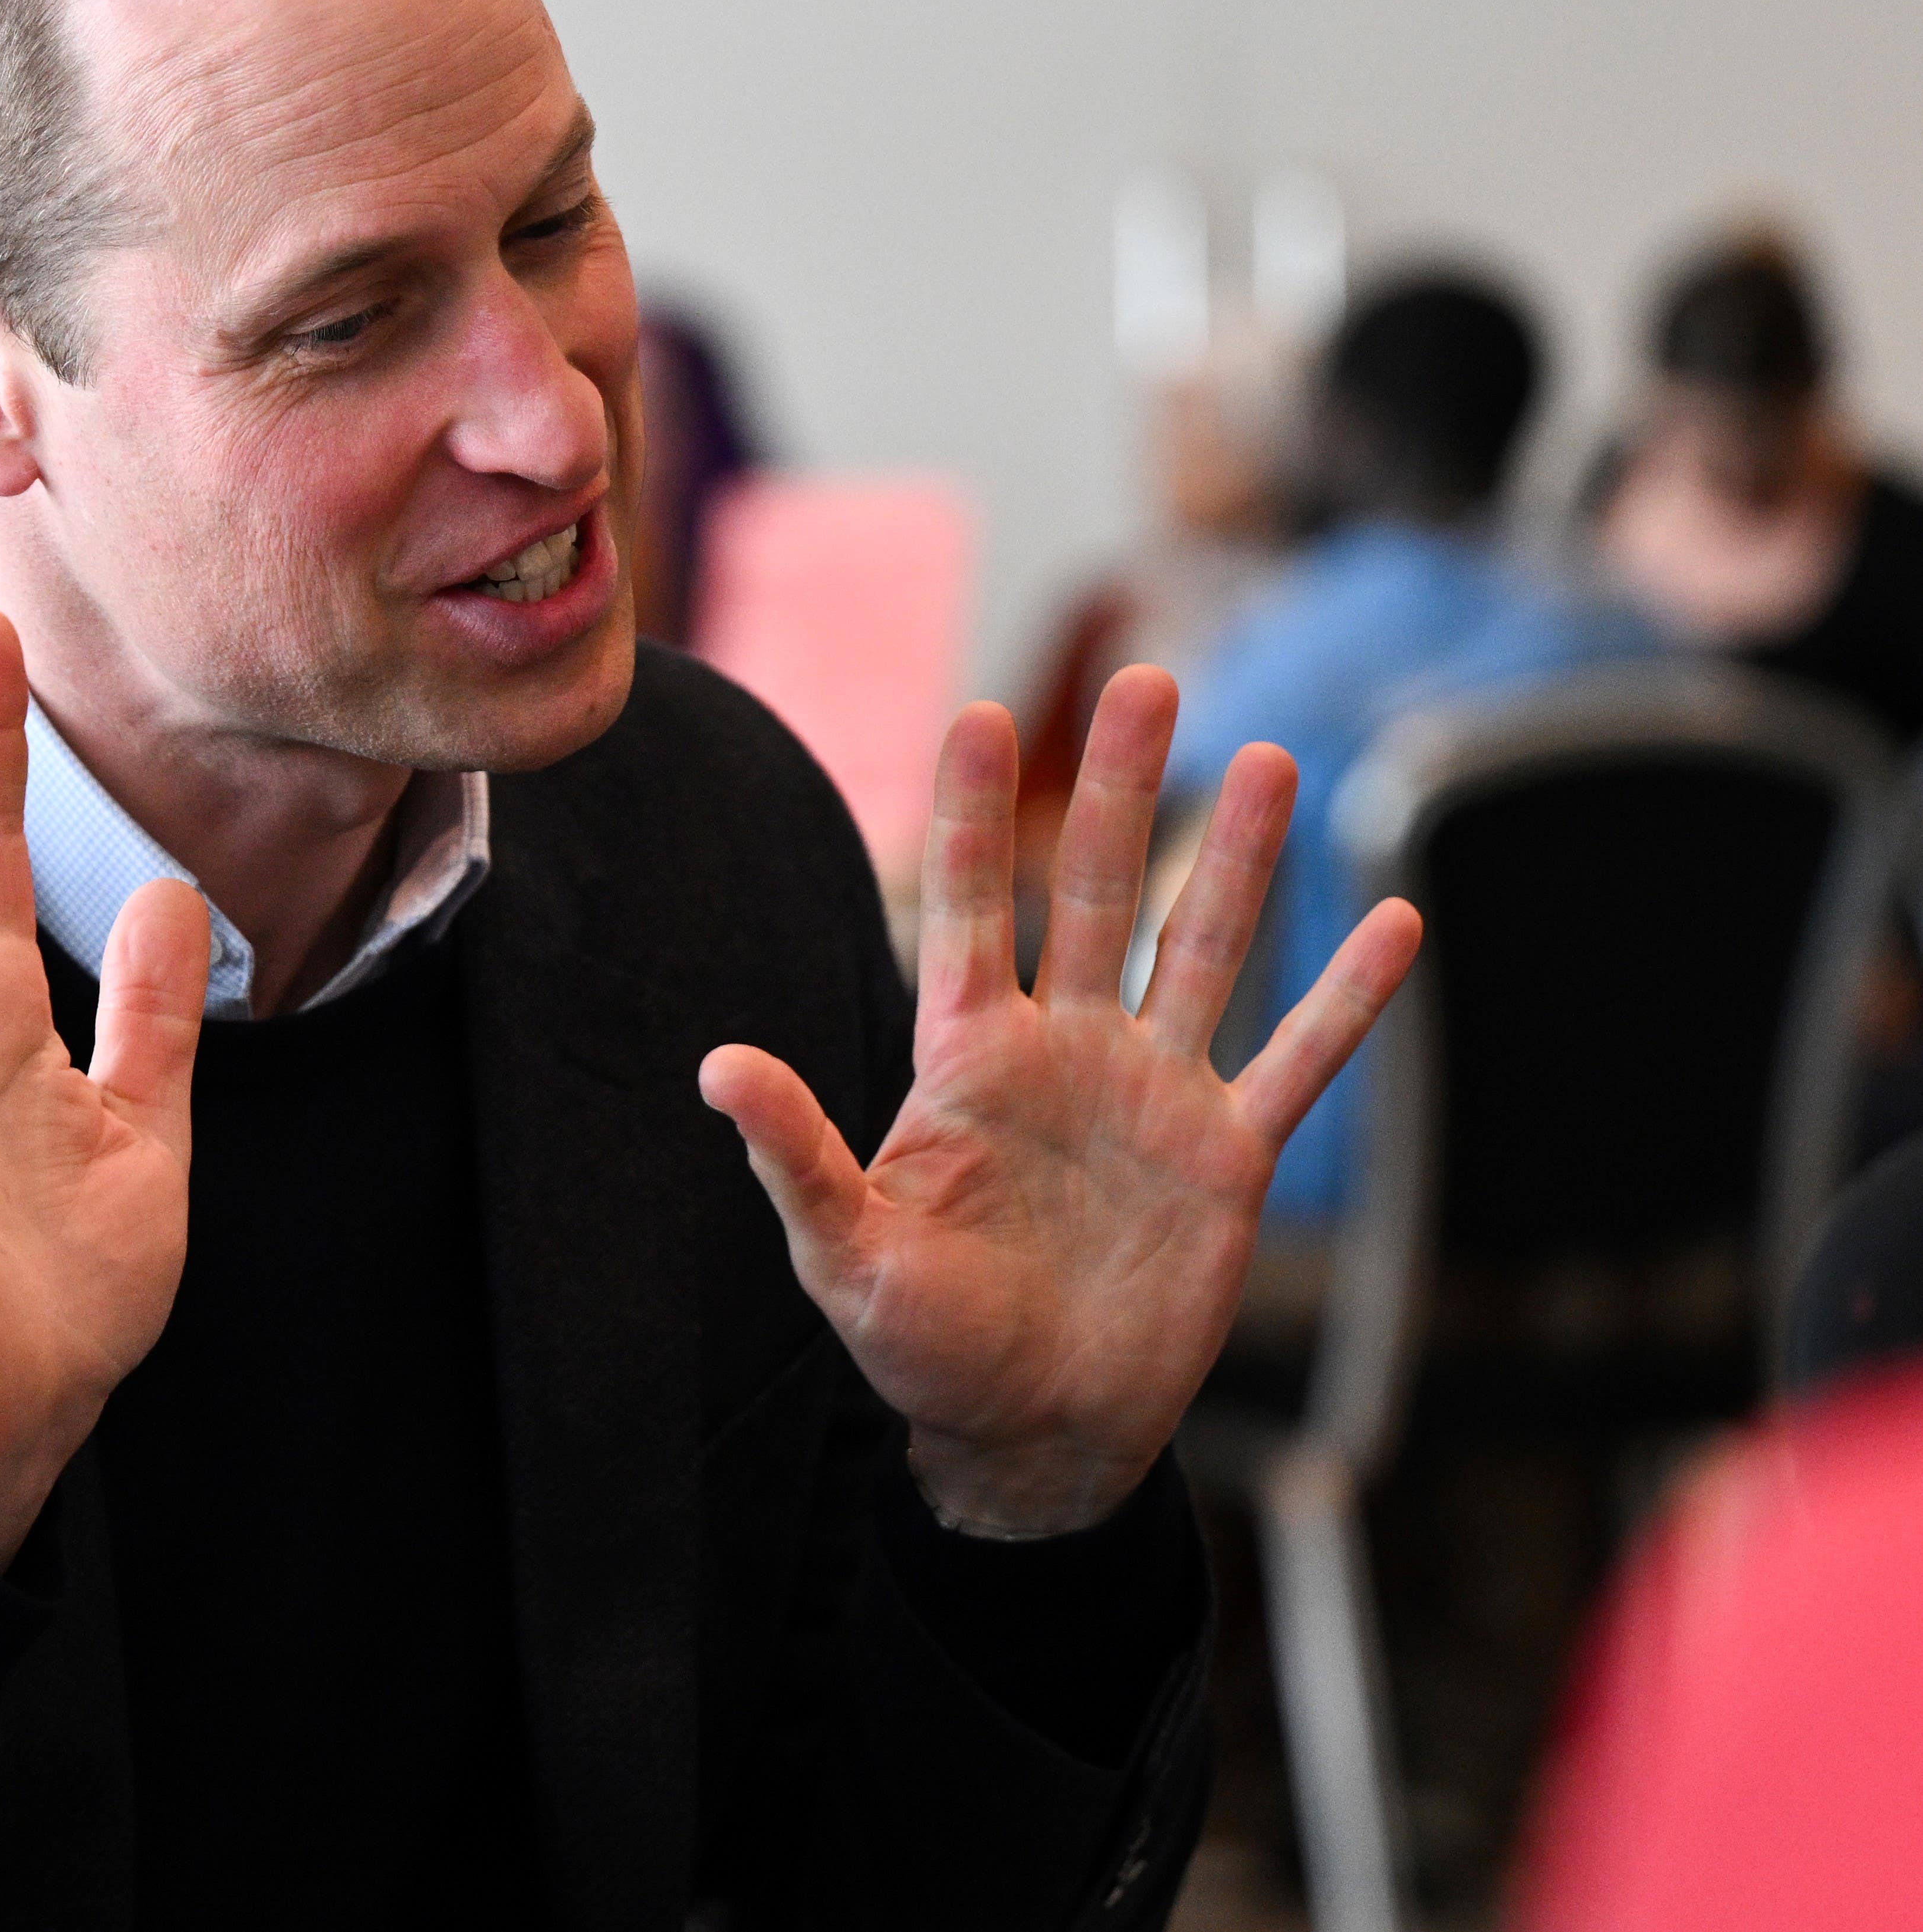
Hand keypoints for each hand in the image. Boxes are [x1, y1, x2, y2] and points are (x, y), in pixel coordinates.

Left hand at [699, 666, 1422, 1535]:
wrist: (1029, 1432)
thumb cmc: (921, 1347)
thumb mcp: (845, 1255)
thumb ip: (796, 1156)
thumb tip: (716, 1067)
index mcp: (967, 1058)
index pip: (962, 907)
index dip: (967, 813)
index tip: (976, 711)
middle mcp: (1065, 1050)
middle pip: (1092, 891)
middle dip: (1118, 788)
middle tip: (1145, 679)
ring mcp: (1152, 1093)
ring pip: (1201, 947)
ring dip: (1238, 857)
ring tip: (1272, 758)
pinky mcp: (1227, 1156)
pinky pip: (1298, 1061)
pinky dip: (1348, 998)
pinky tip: (1396, 921)